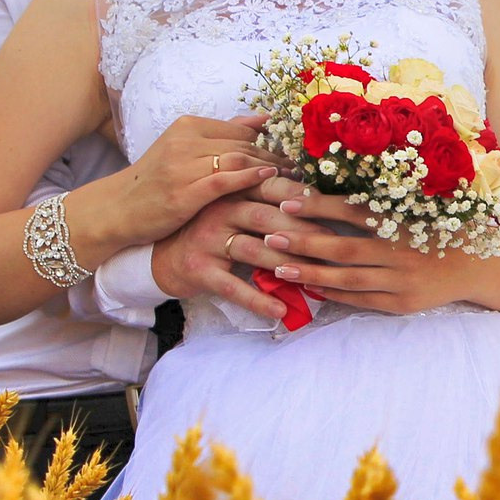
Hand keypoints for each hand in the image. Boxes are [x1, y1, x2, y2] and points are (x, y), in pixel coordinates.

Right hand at [71, 114, 277, 254]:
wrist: (118, 210)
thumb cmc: (156, 183)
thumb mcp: (185, 152)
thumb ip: (222, 136)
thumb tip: (263, 119)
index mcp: (189, 126)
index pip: (242, 130)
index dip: (273, 143)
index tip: (297, 155)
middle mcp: (186, 140)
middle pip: (245, 143)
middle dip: (278, 156)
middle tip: (306, 168)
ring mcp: (183, 165)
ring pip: (239, 158)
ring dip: (272, 167)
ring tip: (297, 177)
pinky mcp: (183, 191)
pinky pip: (223, 179)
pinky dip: (249, 176)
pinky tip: (269, 178)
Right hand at [151, 190, 320, 320]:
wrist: (163, 258)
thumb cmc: (212, 233)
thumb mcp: (236, 210)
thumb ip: (268, 201)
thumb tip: (319, 201)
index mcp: (235, 192)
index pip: (274, 189)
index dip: (305, 199)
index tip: (337, 210)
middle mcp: (220, 210)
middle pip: (269, 218)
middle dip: (305, 234)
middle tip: (336, 248)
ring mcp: (207, 240)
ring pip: (255, 251)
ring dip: (288, 266)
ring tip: (317, 280)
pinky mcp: (199, 270)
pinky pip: (233, 287)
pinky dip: (258, 299)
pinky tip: (281, 310)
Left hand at [246, 179, 479, 313]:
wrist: (483, 265)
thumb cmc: (445, 227)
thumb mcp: (421, 205)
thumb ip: (384, 198)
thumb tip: (335, 185)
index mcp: (406, 220)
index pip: (354, 211)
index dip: (319, 205)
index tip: (288, 200)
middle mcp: (403, 251)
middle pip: (344, 249)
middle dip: (304, 242)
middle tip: (270, 236)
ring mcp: (404, 281)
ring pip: (349, 280)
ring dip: (311, 273)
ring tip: (280, 267)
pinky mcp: (405, 304)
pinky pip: (362, 301)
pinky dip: (335, 295)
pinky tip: (311, 287)